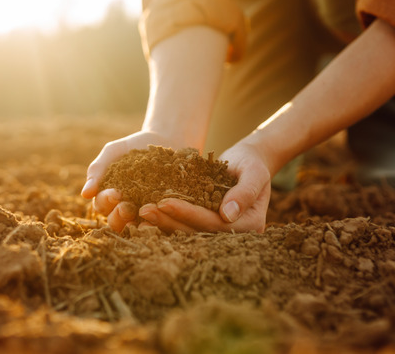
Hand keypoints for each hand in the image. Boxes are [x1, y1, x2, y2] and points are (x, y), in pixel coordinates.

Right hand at [81, 130, 173, 231]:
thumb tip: (84, 195)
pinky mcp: (162, 212)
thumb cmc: (132, 147)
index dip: (106, 201)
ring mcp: (143, 211)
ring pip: (135, 225)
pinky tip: (160, 215)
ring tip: (143, 212)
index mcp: (108, 195)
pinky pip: (157, 222)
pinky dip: (157, 221)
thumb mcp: (112, 153)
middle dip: (118, 216)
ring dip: (136, 222)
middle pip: (115, 221)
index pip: (101, 205)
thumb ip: (97, 170)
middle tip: (126, 207)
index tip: (115, 193)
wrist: (163, 140)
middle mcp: (123, 207)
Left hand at [138, 142, 270, 232]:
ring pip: (187, 230)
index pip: (213, 223)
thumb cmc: (252, 163)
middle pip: (197, 231)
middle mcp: (233, 233)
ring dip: (163, 223)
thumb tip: (228, 214)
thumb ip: (245, 192)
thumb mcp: (254, 172)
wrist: (249, 161)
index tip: (164, 202)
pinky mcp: (204, 223)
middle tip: (144, 210)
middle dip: (169, 220)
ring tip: (140, 212)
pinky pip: (184, 225)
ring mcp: (218, 231)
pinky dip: (165, 220)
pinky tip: (145, 215)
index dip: (188, 213)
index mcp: (249, 225)